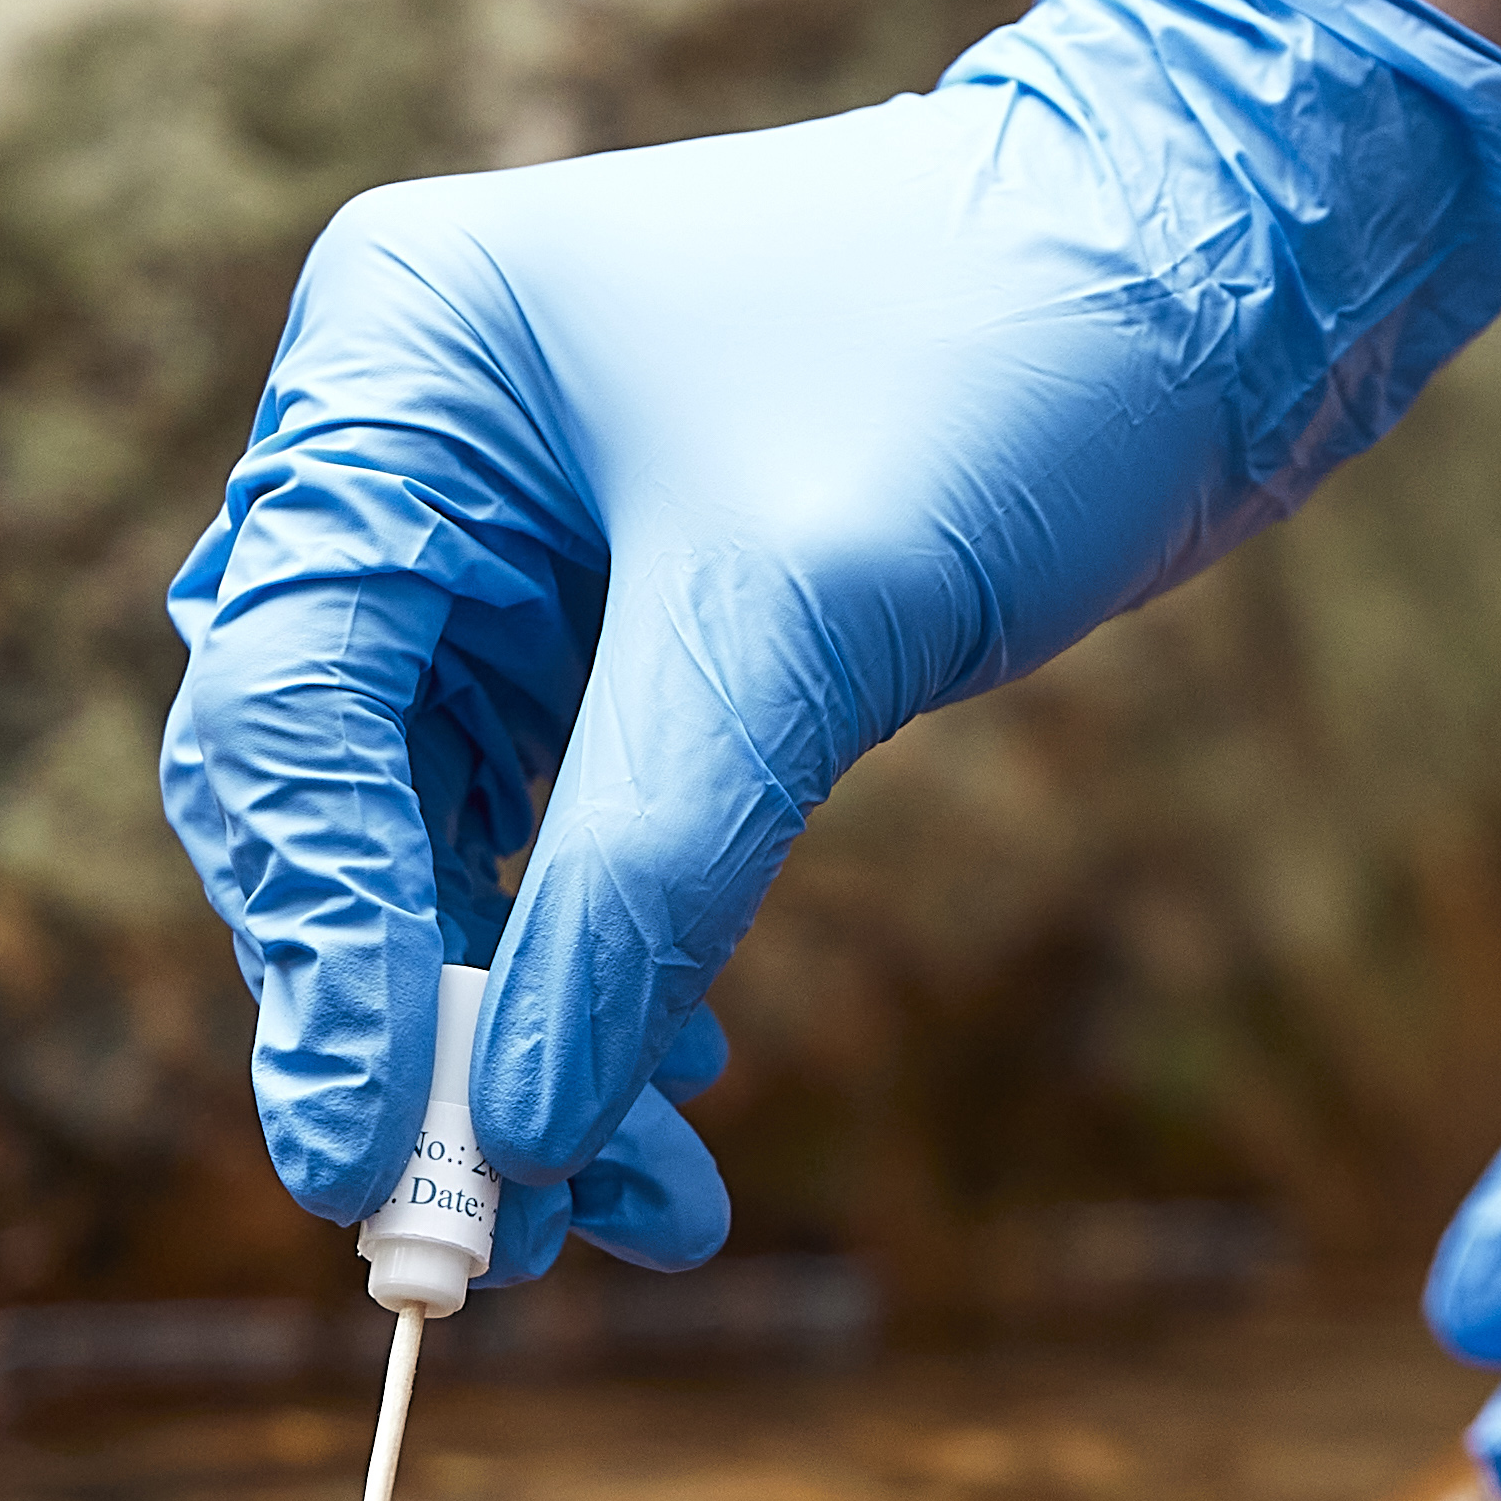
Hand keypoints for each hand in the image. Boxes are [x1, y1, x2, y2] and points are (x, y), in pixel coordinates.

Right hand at [163, 0, 1500, 1278]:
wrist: (1217, 256)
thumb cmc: (1004, 356)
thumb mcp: (803, 626)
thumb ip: (639, 873)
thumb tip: (515, 1134)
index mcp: (393, 369)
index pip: (284, 712)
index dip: (314, 953)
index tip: (364, 1163)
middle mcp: (416, 447)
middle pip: (337, 798)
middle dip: (427, 1022)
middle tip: (497, 1243)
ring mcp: (514, 538)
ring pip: (447, 844)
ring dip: (528, 1028)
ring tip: (639, 1208)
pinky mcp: (622, 615)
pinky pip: (560, 828)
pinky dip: (607, 958)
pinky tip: (675, 1080)